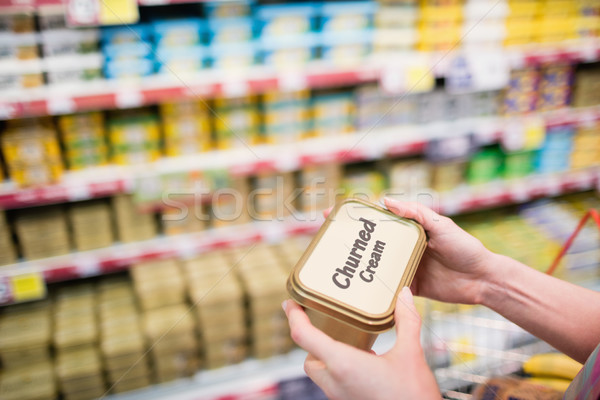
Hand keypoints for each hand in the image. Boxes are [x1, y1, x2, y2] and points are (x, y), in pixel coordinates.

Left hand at [283, 287, 440, 399]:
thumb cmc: (413, 397)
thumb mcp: (411, 355)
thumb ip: (406, 322)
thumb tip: (405, 295)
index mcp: (343, 365)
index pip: (304, 337)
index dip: (293, 317)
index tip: (290, 303)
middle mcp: (335, 383)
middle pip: (309, 358)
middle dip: (314, 341)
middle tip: (325, 323)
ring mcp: (341, 397)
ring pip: (321, 374)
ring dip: (328, 357)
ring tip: (348, 341)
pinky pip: (335, 384)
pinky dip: (341, 370)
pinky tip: (365, 362)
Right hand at [324, 199, 493, 304]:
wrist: (483, 280)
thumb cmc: (466, 247)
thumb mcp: (442, 225)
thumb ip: (416, 214)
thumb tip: (387, 200)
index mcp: (409, 230)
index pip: (378, 219)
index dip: (356, 215)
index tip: (334, 211)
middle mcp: (403, 248)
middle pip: (372, 242)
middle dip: (350, 239)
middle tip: (328, 238)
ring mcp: (405, 267)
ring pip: (377, 265)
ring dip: (359, 264)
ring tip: (338, 263)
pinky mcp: (409, 287)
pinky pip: (389, 288)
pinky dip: (376, 288)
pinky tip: (359, 288)